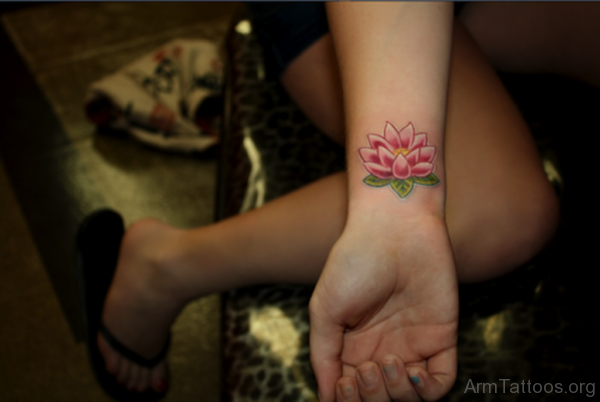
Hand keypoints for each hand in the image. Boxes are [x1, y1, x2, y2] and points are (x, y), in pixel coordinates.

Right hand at [309, 214, 458, 400]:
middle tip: (365, 370)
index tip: (344, 382)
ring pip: (408, 398)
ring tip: (386, 363)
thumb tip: (325, 400)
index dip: (347, 399)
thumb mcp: (324, 309)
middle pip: (380, 399)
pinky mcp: (441, 337)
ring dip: (396, 393)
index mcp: (352, 346)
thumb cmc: (354, 262)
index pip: (351, 392)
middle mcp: (382, 349)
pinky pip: (442, 382)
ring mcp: (413, 345)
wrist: (394, 229)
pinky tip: (412, 371)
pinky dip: (428, 390)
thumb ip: (323, 355)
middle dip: (370, 397)